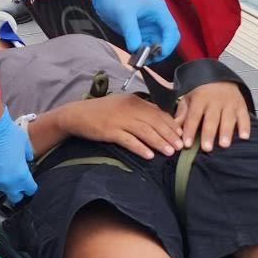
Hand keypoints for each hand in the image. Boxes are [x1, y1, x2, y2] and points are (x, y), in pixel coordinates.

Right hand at [0, 109, 36, 203]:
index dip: (30, 186)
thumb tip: (27, 159)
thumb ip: (27, 155)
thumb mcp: (24, 144)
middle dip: (17, 192)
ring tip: (1, 170)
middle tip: (17, 184)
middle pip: (15, 197)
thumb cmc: (8, 134)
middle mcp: (6, 183)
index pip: (30, 189)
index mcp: (21, 176)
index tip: (29, 183)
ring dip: (2, 183)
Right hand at [59, 91, 181, 158]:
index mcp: (134, 101)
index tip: (181, 134)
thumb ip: (139, 110)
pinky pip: (128, 140)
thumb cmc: (101, 111)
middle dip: (169, 134)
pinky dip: (140, 148)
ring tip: (169, 152)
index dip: (171, 123)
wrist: (76, 114)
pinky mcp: (110, 131)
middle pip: (154, 122)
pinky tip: (149, 155)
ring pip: (145, 131)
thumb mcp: (122, 104)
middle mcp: (129, 108)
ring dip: (159, 142)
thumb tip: (158, 119)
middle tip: (180, 146)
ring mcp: (119, 120)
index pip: (158, 112)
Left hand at [89, 0, 178, 58]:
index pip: (171, 29)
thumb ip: (131, 32)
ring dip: (151, 53)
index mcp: (159, 10)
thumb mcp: (124, 14)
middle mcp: (157, 19)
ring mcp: (149, 26)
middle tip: (149, 58)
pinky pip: (146, 45)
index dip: (169, 43)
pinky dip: (143, 52)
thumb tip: (136, 49)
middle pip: (168, 39)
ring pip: (157, 44)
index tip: (160, 54)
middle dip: (161, 50)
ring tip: (140, 59)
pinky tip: (135, 56)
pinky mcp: (141, 32)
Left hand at [174, 83, 251, 151]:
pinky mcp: (241, 105)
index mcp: (200, 99)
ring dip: (226, 132)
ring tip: (224, 145)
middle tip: (207, 148)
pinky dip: (245, 126)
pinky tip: (244, 137)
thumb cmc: (202, 93)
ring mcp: (229, 103)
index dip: (190, 130)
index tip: (187, 144)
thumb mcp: (189, 99)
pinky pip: (244, 116)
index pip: (194, 116)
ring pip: (228, 118)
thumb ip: (182, 114)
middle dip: (209, 134)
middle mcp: (215, 101)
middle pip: (211, 119)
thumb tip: (175, 129)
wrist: (220, 78)